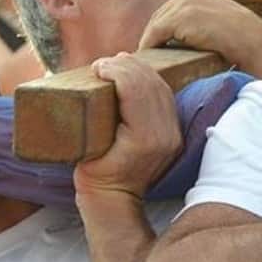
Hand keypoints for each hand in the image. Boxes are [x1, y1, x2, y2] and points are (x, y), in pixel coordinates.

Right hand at [74, 54, 181, 200]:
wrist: (116, 198)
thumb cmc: (94, 175)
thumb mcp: (87, 147)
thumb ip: (91, 118)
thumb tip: (90, 81)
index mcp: (144, 138)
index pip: (134, 90)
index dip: (116, 71)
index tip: (97, 67)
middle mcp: (164, 135)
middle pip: (150, 85)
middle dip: (127, 66)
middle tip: (104, 63)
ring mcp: (173, 135)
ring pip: (161, 88)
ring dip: (140, 70)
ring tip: (118, 62)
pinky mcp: (174, 133)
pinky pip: (165, 98)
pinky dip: (150, 82)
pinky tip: (135, 74)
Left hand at [138, 0, 261, 78]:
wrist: (258, 46)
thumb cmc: (244, 41)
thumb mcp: (220, 23)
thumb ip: (201, 22)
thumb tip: (182, 38)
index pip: (169, 12)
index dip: (162, 32)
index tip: (159, 51)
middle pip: (159, 18)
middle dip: (155, 38)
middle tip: (151, 60)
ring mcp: (184, 2)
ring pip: (154, 27)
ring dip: (152, 45)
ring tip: (152, 63)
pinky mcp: (181, 18)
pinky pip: (154, 35)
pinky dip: (150, 49)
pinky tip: (152, 63)